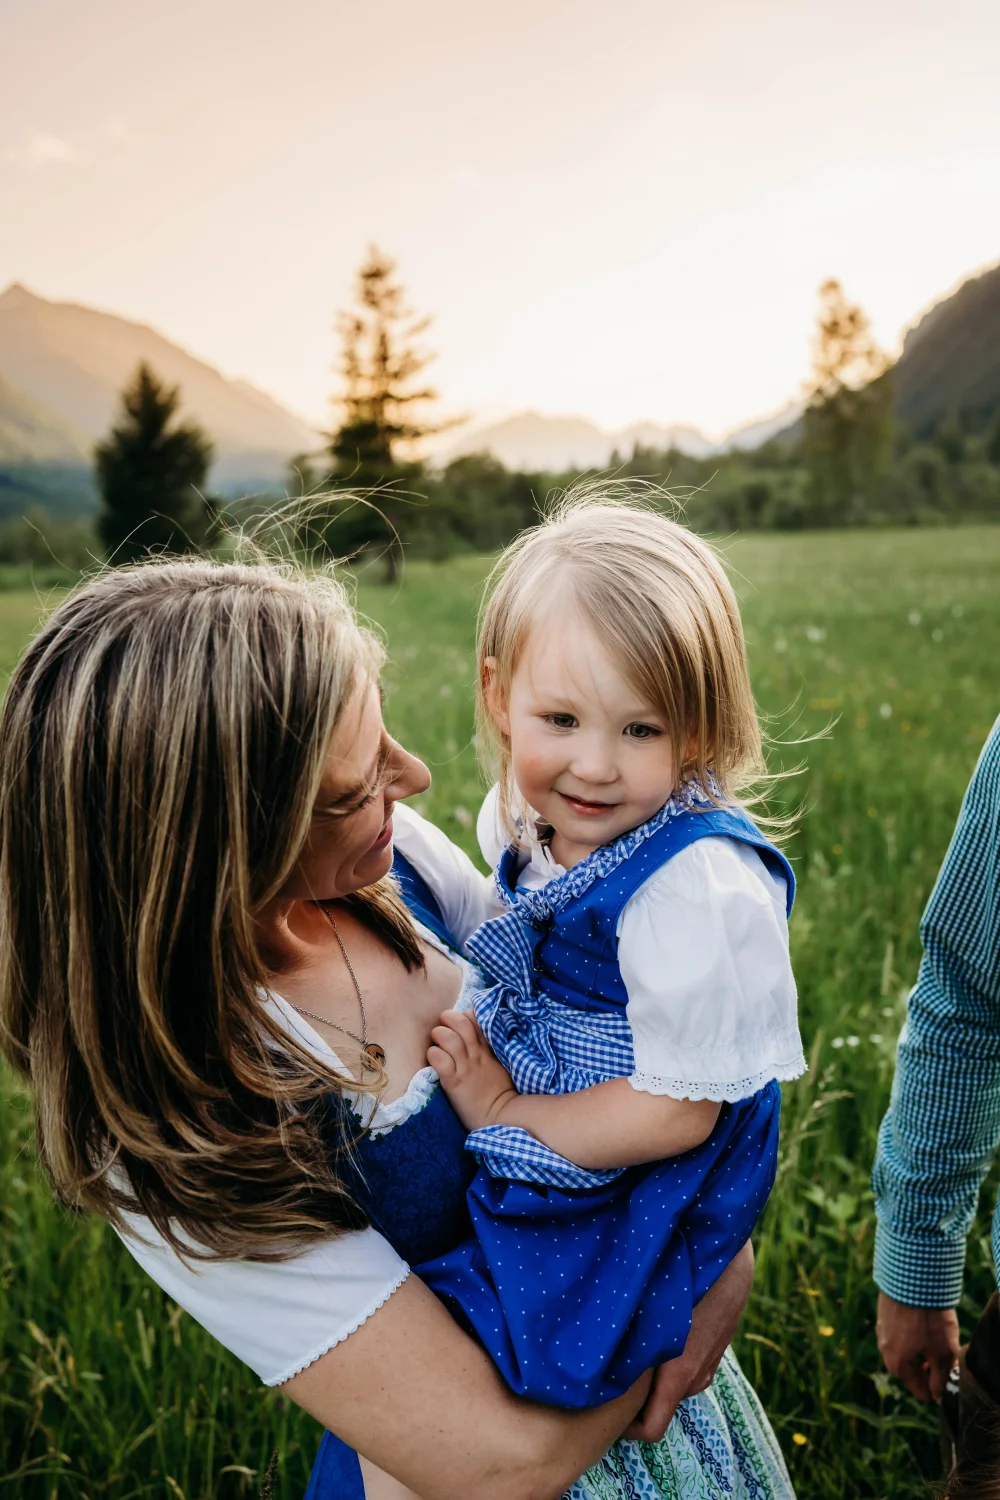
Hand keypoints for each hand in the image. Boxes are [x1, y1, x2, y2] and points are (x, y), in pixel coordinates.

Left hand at [428, 1009, 517, 1131]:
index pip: (475, 1018)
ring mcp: (466, 1067)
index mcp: (487, 1048)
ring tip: (436, 1044)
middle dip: (446, 1019)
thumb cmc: (499, 1093)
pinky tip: (434, 1061)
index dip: (462, 1016)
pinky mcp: (454, 1081)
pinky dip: (432, 1055)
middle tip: (442, 1029)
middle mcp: (476, 1053)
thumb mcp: (499, 1065)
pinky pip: (439, 1059)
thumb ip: (489, 1049)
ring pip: (447, 1037)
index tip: (457, 1025)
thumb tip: (477, 1038)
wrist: (500, 1116)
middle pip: (460, 1022)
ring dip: (438, 1036)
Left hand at [624, 1241, 754, 1440]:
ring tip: (631, 1351)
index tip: (605, 1415)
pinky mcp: (716, 1348)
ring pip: (675, 1385)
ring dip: (655, 1379)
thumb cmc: (685, 1282)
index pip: (652, 1429)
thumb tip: (597, 1362)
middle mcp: (697, 1376)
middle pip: (661, 1406)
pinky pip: (690, 1368)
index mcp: (679, 1374)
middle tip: (610, 1377)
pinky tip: (658, 1335)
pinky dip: (672, 1363)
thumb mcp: (650, 1314)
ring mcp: (710, 1363)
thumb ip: (629, 1346)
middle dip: (638, 1399)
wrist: (727, 1262)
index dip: (627, 1429)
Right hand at [876, 1291, 959, 1401]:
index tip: (949, 1374)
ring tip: (934, 1336)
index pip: (920, 1391)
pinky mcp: (882, 1315)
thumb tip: (937, 1394)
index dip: (937, 1388)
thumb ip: (940, 1378)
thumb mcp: (943, 1353)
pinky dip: (910, 1334)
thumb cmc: (928, 1319)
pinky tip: (922, 1321)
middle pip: (911, 1371)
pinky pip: (898, 1334)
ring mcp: (881, 1332)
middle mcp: (885, 1353)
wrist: (910, 1279)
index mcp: (899, 1366)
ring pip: (903, 1352)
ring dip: (918, 1350)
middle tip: (943, 1355)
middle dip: (927, 1368)